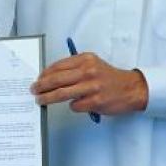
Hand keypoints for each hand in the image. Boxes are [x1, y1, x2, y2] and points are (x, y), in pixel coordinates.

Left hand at [31, 52, 147, 116]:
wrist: (132, 88)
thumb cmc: (109, 78)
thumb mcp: (93, 64)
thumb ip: (74, 68)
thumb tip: (51, 76)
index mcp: (86, 59)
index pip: (58, 66)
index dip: (45, 74)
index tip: (38, 79)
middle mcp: (88, 71)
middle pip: (57, 79)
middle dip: (41, 86)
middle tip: (33, 90)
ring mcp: (92, 87)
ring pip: (62, 93)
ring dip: (48, 98)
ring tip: (40, 100)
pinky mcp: (95, 101)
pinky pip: (74, 106)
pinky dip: (72, 106)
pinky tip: (75, 105)